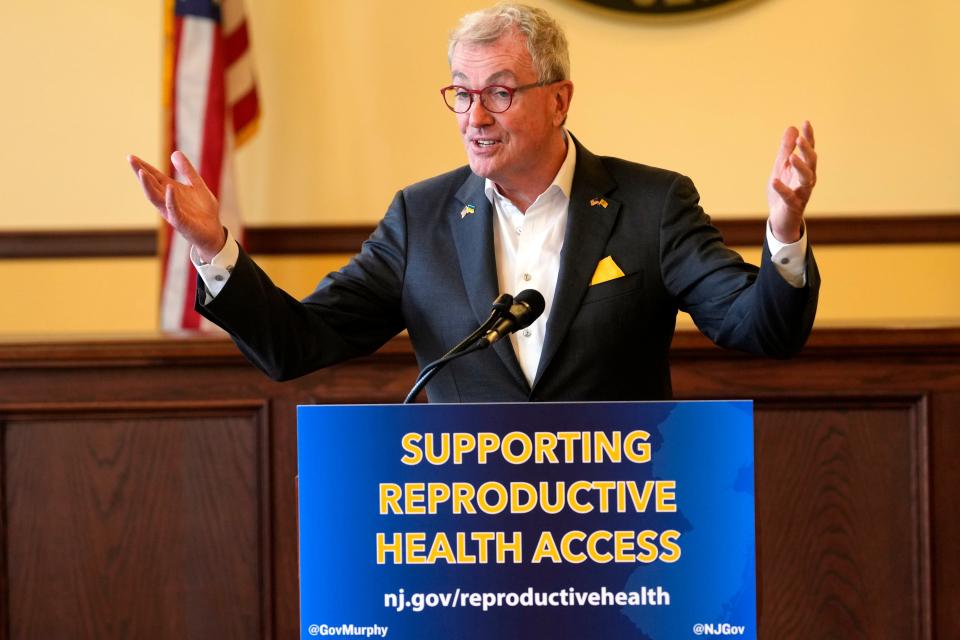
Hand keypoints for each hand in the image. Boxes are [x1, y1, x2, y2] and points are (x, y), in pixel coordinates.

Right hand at [128, 151, 225, 261]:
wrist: (214, 232)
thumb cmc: (203, 211)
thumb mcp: (197, 185)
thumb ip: (187, 170)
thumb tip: (174, 152)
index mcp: (170, 191)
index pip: (154, 177)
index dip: (143, 166)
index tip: (131, 156)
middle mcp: (167, 201)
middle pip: (150, 185)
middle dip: (140, 172)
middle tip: (130, 159)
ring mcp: (172, 211)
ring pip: (155, 198)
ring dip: (148, 185)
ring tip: (141, 172)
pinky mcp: (181, 221)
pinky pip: (174, 209)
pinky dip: (171, 199)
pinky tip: (170, 188)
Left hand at [767, 121, 816, 243]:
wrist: (780, 219)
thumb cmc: (783, 192)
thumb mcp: (782, 167)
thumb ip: (786, 149)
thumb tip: (792, 128)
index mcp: (804, 170)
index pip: (809, 151)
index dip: (809, 137)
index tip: (806, 123)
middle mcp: (806, 181)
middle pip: (812, 163)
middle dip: (807, 151)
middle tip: (801, 139)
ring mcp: (801, 194)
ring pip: (807, 179)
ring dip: (800, 167)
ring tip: (792, 157)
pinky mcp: (792, 206)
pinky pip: (789, 197)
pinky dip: (782, 189)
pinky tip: (775, 181)